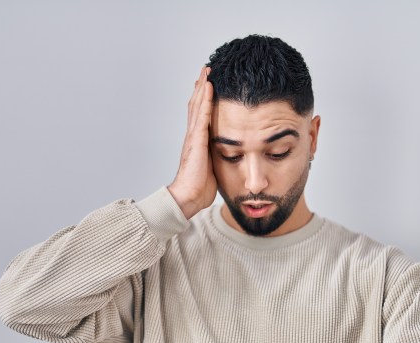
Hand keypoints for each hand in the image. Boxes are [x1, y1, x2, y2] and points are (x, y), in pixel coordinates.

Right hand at [167, 66, 216, 219]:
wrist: (188, 196)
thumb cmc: (200, 187)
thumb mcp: (213, 167)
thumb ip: (218, 156)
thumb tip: (230, 155)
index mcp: (198, 142)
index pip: (200, 115)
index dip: (204, 99)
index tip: (209, 84)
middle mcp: (193, 135)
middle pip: (196, 104)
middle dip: (201, 87)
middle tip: (207, 69)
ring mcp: (193, 136)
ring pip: (197, 105)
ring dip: (202, 87)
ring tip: (207, 71)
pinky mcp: (196, 140)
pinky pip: (201, 115)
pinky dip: (205, 99)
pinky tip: (208, 87)